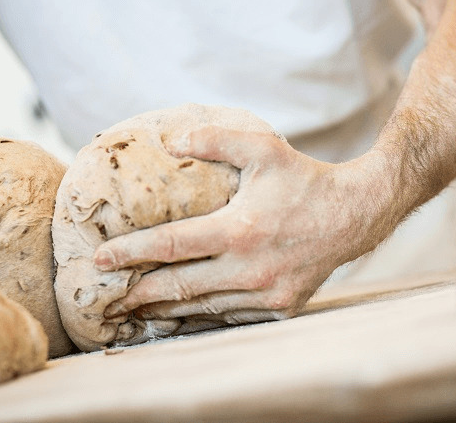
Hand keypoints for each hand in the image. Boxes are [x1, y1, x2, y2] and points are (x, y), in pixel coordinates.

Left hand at [93, 126, 383, 324]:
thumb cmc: (304, 179)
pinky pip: (231, 316)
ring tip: (136, 308)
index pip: (170, 246)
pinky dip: (203, 314)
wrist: (355, 213)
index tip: (101, 259)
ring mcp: (267, 294)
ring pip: (202, 308)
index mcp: (240, 230)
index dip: (131, 253)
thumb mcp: (263, 148)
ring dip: (166, 309)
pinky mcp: (281, 307)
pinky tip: (183, 311)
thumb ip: (216, 139)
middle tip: (108, 296)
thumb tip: (172, 140)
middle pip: (179, 287)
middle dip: (138, 293)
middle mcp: (251, 268)